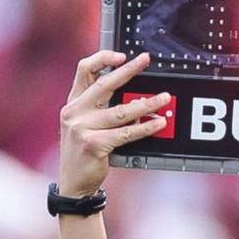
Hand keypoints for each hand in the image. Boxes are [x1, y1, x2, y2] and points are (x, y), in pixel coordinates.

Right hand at [59, 51, 169, 197]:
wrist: (74, 183)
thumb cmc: (86, 150)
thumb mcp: (88, 124)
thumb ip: (105, 108)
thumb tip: (139, 97)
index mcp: (73, 102)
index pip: (83, 70)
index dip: (102, 59)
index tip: (122, 55)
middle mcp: (74, 112)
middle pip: (105, 84)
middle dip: (128, 70)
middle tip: (146, 60)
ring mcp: (81, 128)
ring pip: (121, 111)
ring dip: (147, 104)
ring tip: (165, 98)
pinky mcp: (93, 144)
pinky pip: (126, 133)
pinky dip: (145, 128)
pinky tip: (159, 123)